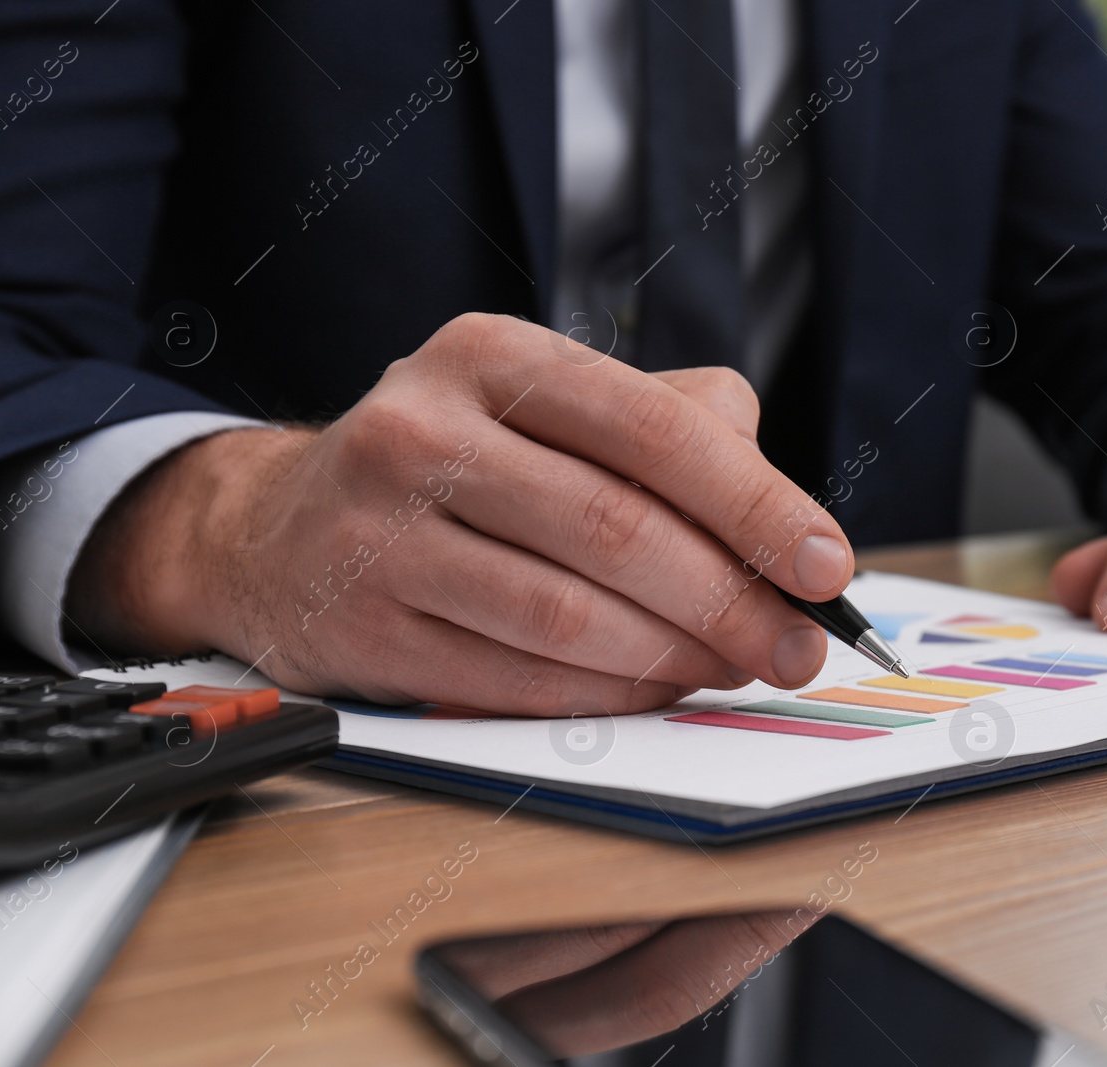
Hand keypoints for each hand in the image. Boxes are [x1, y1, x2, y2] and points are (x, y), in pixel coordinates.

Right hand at [67, 314, 853, 713]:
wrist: (281, 530)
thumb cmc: (460, 466)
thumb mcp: (553, 407)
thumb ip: (678, 432)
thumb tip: (791, 526)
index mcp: (493, 357)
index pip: (654, 430)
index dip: (756, 504)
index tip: (825, 565)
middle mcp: (422, 428)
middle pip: (617, 530)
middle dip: (730, 603)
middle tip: (794, 648)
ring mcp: (377, 531)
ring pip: (566, 616)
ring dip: (672, 658)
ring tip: (730, 669)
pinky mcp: (361, 626)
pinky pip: (512, 679)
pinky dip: (602, 698)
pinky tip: (650, 691)